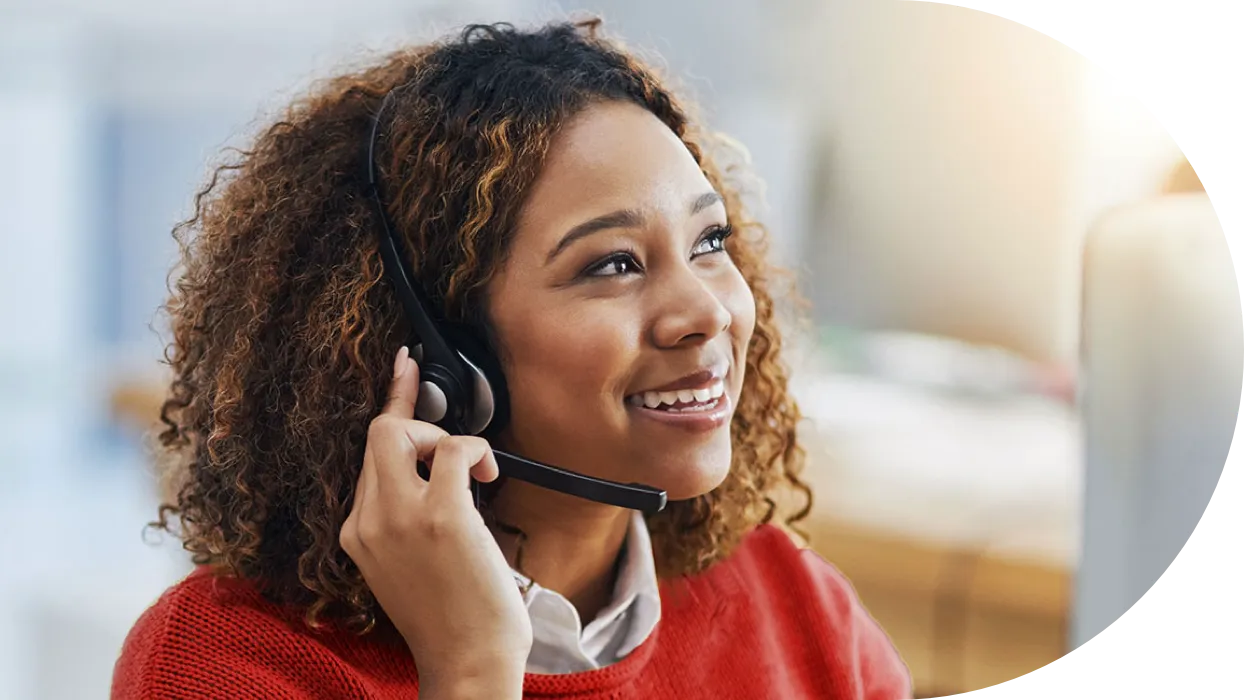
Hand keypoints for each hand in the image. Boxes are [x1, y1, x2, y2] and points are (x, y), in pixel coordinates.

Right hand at [340, 346, 530, 695]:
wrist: (467, 663)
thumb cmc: (451, 619)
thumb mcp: (406, 564)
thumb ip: (404, 517)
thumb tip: (435, 469)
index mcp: (356, 532)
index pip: (364, 455)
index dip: (389, 404)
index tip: (403, 368)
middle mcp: (368, 520)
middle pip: (378, 433)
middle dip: (415, 415)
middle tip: (445, 425)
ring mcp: (399, 517)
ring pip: (401, 430)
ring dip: (444, 436)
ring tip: (473, 472)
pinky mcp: (440, 515)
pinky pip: (451, 448)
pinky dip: (473, 449)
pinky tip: (488, 474)